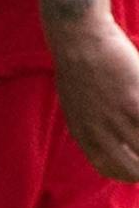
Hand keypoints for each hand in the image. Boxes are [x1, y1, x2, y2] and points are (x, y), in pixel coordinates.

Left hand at [50, 11, 138, 180]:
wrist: (75, 34)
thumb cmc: (77, 62)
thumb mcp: (74, 99)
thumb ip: (89, 122)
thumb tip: (108, 138)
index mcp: (81, 130)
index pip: (108, 167)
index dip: (129, 172)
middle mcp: (97, 130)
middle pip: (132, 170)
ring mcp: (116, 117)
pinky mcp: (134, 101)